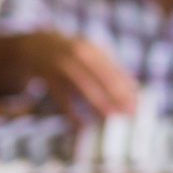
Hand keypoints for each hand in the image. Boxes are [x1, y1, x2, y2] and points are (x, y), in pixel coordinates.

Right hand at [0, 31, 139, 122]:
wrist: (33, 45)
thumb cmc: (70, 55)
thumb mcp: (89, 55)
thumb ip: (109, 69)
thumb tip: (134, 90)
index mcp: (92, 49)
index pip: (114, 70)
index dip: (127, 87)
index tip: (139, 103)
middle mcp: (78, 54)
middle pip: (102, 76)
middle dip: (117, 95)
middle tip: (129, 113)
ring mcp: (62, 64)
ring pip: (83, 86)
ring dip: (98, 103)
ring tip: (111, 117)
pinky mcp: (47, 76)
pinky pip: (62, 98)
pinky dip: (72, 113)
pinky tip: (81, 126)